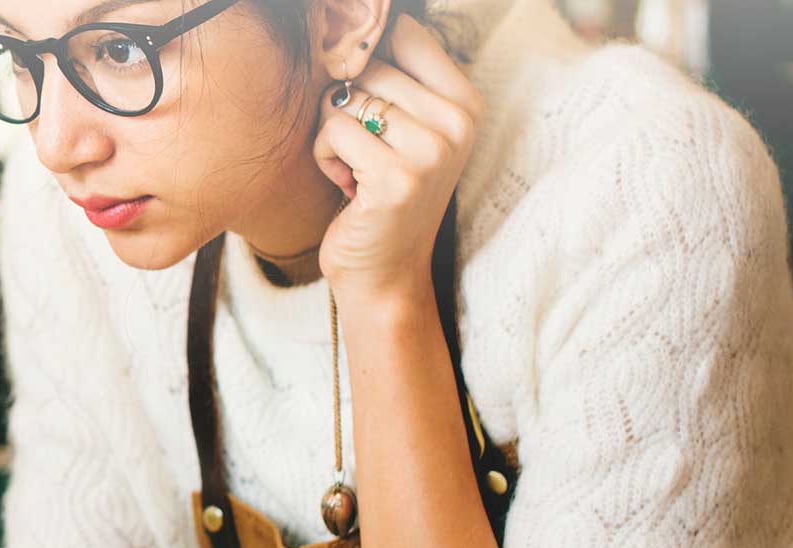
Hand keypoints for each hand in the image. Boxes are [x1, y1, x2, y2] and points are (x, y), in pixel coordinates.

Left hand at [313, 16, 483, 306]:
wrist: (385, 273)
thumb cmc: (384, 195)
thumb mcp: (406, 130)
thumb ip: (395, 77)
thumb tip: (358, 29)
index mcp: (467, 103)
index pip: (408, 35)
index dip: (369, 59)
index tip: (368, 100)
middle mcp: (457, 122)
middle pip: (370, 68)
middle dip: (348, 108)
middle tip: (366, 153)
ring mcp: (431, 151)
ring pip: (346, 100)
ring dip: (334, 137)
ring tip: (357, 171)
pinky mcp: (397, 178)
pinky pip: (333, 132)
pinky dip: (325, 158)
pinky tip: (347, 186)